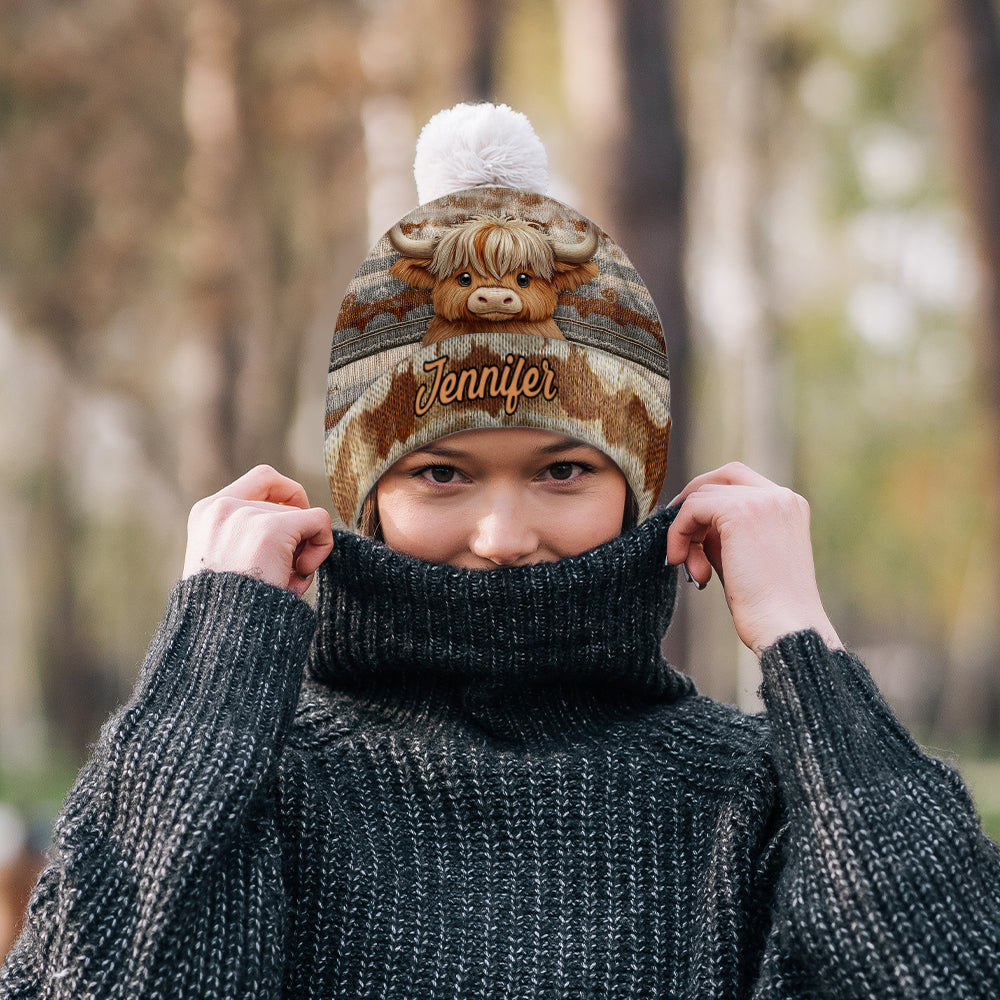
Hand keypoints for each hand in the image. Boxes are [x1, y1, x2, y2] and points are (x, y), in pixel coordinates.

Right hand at [183, 465, 333, 598]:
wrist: (221, 637)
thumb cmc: (230, 611)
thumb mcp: (227, 562)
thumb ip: (249, 535)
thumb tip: (304, 517)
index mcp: (206, 513)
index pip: (262, 479)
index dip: (288, 496)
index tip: (294, 525)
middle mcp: (222, 507)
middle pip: (286, 503)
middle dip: (294, 537)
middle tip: (284, 572)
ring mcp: (246, 516)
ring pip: (303, 517)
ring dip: (303, 551)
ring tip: (283, 582)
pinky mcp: (271, 530)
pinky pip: (319, 522)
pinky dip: (322, 546)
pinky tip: (300, 574)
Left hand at [666, 462, 841, 655]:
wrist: (784, 628)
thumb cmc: (766, 606)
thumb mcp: (743, 557)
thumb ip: (723, 533)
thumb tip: (691, 522)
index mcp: (789, 506)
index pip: (740, 481)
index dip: (708, 499)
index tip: (691, 530)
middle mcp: (780, 497)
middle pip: (721, 477)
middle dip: (693, 504)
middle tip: (679, 538)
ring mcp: (763, 501)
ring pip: (701, 496)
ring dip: (686, 531)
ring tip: (693, 570)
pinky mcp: (741, 512)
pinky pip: (692, 509)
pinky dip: (678, 533)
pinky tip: (680, 561)